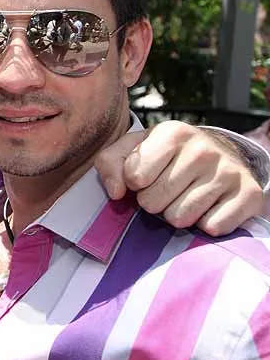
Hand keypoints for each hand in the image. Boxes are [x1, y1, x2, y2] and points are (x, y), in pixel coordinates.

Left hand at [95, 120, 263, 235]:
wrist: (218, 156)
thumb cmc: (165, 156)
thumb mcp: (132, 150)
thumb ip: (109, 164)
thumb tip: (116, 192)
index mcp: (172, 133)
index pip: (134, 176)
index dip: (134, 183)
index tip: (144, 176)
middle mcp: (203, 149)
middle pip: (153, 202)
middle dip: (154, 201)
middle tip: (166, 189)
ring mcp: (228, 171)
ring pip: (179, 218)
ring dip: (177, 214)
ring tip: (185, 196)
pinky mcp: (249, 194)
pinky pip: (211, 227)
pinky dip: (204, 223)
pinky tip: (208, 206)